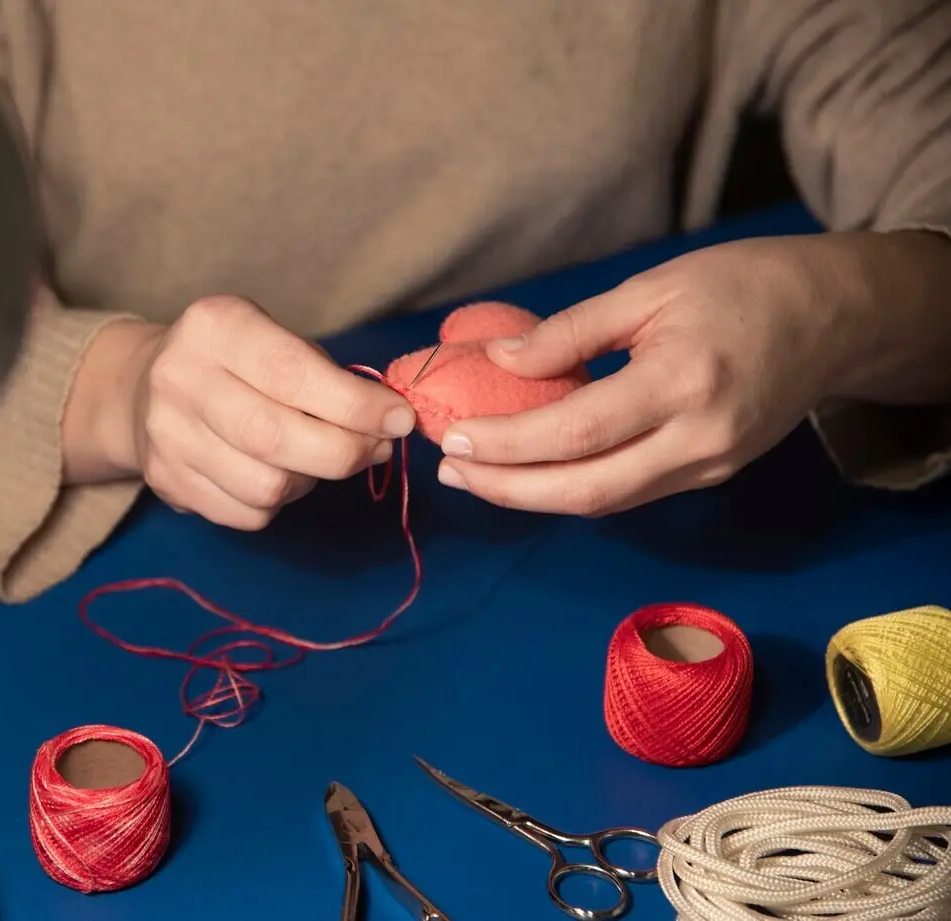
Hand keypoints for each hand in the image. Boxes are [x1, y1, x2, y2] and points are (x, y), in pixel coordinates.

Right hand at [108, 297, 415, 529]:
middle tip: (376, 448)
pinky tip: (278, 473)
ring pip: (265, 486)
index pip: (292, 373)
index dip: (354, 405)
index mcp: (215, 327)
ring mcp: (167, 435)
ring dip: (310, 479)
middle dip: (343, 451)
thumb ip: (326, 375)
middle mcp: (180, 378)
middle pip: (275, 437)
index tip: (399, 419)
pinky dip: (279, 503)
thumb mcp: (273, 338)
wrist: (142, 386)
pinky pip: (247, 514)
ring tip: (317, 457)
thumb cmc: (235, 361)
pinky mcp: (167, 481)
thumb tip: (388, 423)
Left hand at [435, 236, 865, 514]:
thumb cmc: (744, 285)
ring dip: (533, 496)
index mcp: (683, 383)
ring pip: (605, 502)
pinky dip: (573, 486)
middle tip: (449, 470)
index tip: (452, 438)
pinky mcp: (711, 475)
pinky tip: (532, 469)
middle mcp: (698, 440)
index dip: (507, 445)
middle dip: (507, 489)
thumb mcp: (652, 288)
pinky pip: (629, 493)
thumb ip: (573, 331)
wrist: (838, 315)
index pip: (576, 434)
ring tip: (475, 474)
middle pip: (585, 490)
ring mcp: (709, 466)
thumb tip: (501, 362)